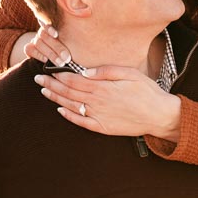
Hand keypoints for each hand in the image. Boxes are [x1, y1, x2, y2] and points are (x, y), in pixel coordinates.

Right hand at [24, 24, 73, 66]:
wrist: (58, 63)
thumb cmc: (72, 52)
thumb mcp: (75, 45)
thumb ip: (76, 39)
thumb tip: (85, 27)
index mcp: (54, 26)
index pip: (48, 22)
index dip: (50, 28)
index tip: (56, 35)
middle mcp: (44, 31)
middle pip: (44, 35)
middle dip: (56, 48)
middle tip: (67, 58)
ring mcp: (36, 39)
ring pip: (38, 42)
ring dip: (50, 54)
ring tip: (61, 63)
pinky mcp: (30, 48)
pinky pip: (29, 49)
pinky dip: (38, 54)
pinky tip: (45, 60)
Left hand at [34, 65, 181, 141]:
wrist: (159, 115)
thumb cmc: (146, 91)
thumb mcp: (129, 73)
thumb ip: (106, 71)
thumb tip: (86, 71)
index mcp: (102, 87)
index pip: (73, 80)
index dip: (59, 75)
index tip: (48, 70)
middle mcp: (97, 102)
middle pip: (68, 93)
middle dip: (51, 85)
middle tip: (38, 80)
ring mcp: (99, 116)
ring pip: (72, 106)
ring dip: (56, 99)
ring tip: (44, 92)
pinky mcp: (103, 127)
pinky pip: (81, 122)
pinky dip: (69, 116)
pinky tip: (61, 111)